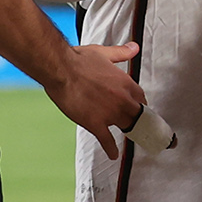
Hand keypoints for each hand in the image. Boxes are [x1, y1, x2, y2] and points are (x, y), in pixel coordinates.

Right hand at [43, 42, 145, 159]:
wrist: (61, 69)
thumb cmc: (79, 59)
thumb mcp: (104, 53)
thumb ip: (121, 53)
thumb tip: (134, 47)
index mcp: (125, 82)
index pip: (141, 97)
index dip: (140, 103)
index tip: (138, 107)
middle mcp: (122, 99)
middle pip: (138, 115)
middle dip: (138, 120)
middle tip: (140, 127)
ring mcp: (110, 113)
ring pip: (127, 127)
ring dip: (128, 132)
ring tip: (132, 140)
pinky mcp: (96, 123)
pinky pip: (107, 140)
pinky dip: (111, 149)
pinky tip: (113, 155)